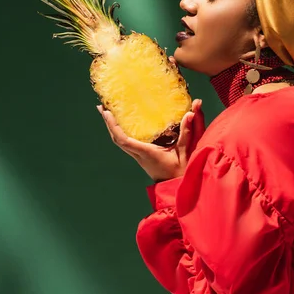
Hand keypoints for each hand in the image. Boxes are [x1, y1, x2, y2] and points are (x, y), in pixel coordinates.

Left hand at [97, 58, 204, 181]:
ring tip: (107, 111)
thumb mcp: (186, 151)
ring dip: (112, 126)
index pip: (124, 140)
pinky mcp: (141, 155)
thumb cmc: (182, 170)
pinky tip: (121, 122)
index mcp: (147, 153)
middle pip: (117, 139)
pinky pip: (125, 142)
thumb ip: (188, 132)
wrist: (176, 186)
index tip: (107, 113)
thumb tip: (191, 113)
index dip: (114, 126)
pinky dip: (120, 131)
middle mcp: (139, 155)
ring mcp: (138, 156)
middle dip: (108, 123)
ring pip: (120, 141)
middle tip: (102, 107)